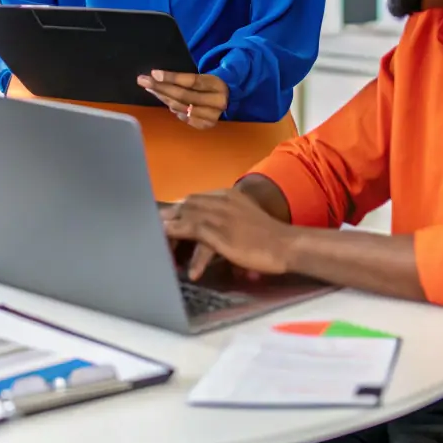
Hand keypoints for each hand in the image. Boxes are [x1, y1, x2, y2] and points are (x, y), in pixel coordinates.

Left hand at [136, 70, 228, 127]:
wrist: (230, 96)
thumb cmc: (210, 84)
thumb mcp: (204, 76)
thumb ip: (185, 79)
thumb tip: (156, 77)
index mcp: (216, 84)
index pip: (191, 80)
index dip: (171, 77)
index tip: (154, 73)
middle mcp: (217, 101)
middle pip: (183, 95)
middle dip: (161, 87)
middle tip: (143, 81)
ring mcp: (213, 115)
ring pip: (182, 107)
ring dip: (164, 99)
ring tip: (151, 90)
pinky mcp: (208, 125)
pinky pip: (186, 118)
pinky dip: (176, 111)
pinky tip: (168, 104)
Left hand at [162, 188, 290, 279]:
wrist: (286, 244)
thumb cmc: (268, 236)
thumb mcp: (246, 217)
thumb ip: (228, 216)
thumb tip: (210, 228)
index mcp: (229, 195)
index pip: (196, 198)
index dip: (180, 209)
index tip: (169, 219)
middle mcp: (223, 201)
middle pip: (188, 205)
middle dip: (171, 217)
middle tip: (157, 229)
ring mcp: (222, 217)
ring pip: (188, 216)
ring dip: (171, 228)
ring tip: (158, 240)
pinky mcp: (222, 234)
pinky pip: (195, 233)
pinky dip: (181, 238)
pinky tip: (171, 246)